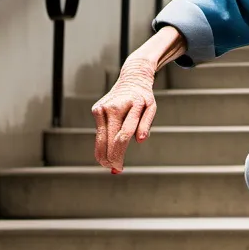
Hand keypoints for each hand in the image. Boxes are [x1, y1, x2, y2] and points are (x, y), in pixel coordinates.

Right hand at [92, 55, 157, 171]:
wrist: (131, 79)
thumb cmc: (144, 96)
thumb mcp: (151, 107)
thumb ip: (146, 124)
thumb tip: (141, 140)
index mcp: (129, 107)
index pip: (122, 136)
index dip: (119, 154)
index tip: (119, 167)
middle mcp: (112, 107)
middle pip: (109, 139)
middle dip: (110, 157)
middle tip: (114, 170)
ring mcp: (101, 108)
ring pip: (100, 137)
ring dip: (103, 154)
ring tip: (107, 165)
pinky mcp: (96, 109)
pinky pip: (99, 131)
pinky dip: (101, 143)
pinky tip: (103, 155)